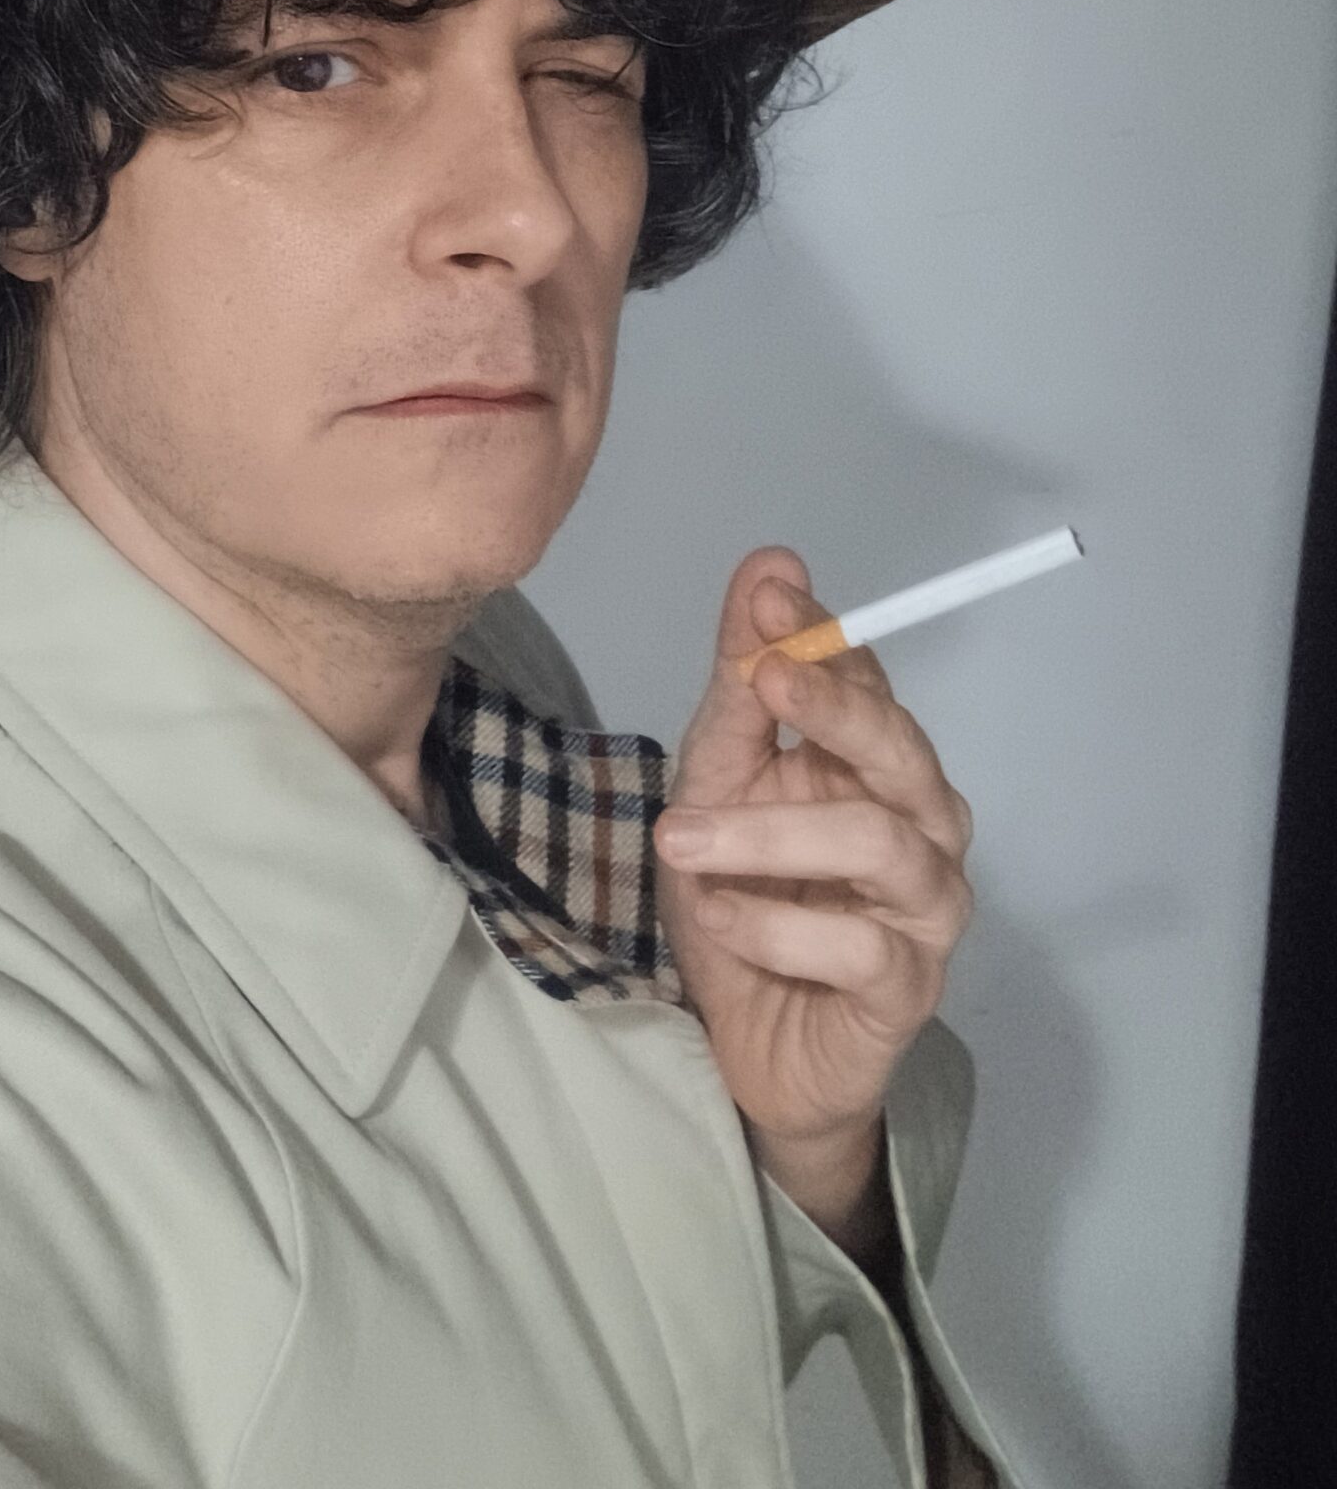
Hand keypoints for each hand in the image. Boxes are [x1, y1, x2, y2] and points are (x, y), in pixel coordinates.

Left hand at [652, 548, 975, 1152]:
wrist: (748, 1041)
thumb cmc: (744, 900)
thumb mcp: (719, 783)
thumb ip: (742, 686)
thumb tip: (771, 563)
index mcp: (877, 765)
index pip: (867, 680)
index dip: (822, 636)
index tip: (770, 595)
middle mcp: (923, 825)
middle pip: (898, 749)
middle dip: (832, 707)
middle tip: (761, 681)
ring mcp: (926, 909)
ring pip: (876, 842)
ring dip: (767, 836)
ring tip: (678, 841)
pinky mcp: (909, 990)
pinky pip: (860, 947)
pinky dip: (776, 928)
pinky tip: (719, 920)